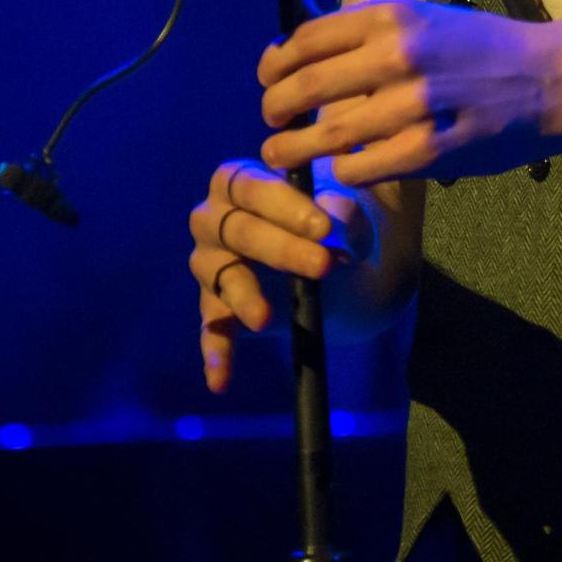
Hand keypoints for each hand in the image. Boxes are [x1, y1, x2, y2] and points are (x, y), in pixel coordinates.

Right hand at [187, 158, 371, 393]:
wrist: (347, 263)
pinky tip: (221, 380)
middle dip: (280, 249)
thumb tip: (335, 216)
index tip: (323, 226)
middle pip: (235, 230)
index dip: (284, 205)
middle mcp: (214, 219)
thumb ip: (344, 208)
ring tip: (264, 317)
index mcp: (239, 182)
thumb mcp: (349, 210)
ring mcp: (212, 264)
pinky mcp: (217, 307)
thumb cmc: (337, 219)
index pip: (249, 186)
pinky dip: (217, 353)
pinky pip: (212, 329)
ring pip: (219, 276)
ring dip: (244, 296)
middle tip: (323, 265)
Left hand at [258, 0, 552, 187]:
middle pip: (306, 86)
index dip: (274, 64)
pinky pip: (362, 167)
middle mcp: (398, 54)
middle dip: (274, 107)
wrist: (548, 79)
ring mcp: (414, 105)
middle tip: (270, 119)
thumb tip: (301, 47)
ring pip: (328, 134)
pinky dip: (343, 170)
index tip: (267, 79)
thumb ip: (369, 31)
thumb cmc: (481, 48)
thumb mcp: (425, 18)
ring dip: (294, 147)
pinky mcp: (430, 150)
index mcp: (393, 16)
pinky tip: (342, 168)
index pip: (305, 39)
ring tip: (280, 153)